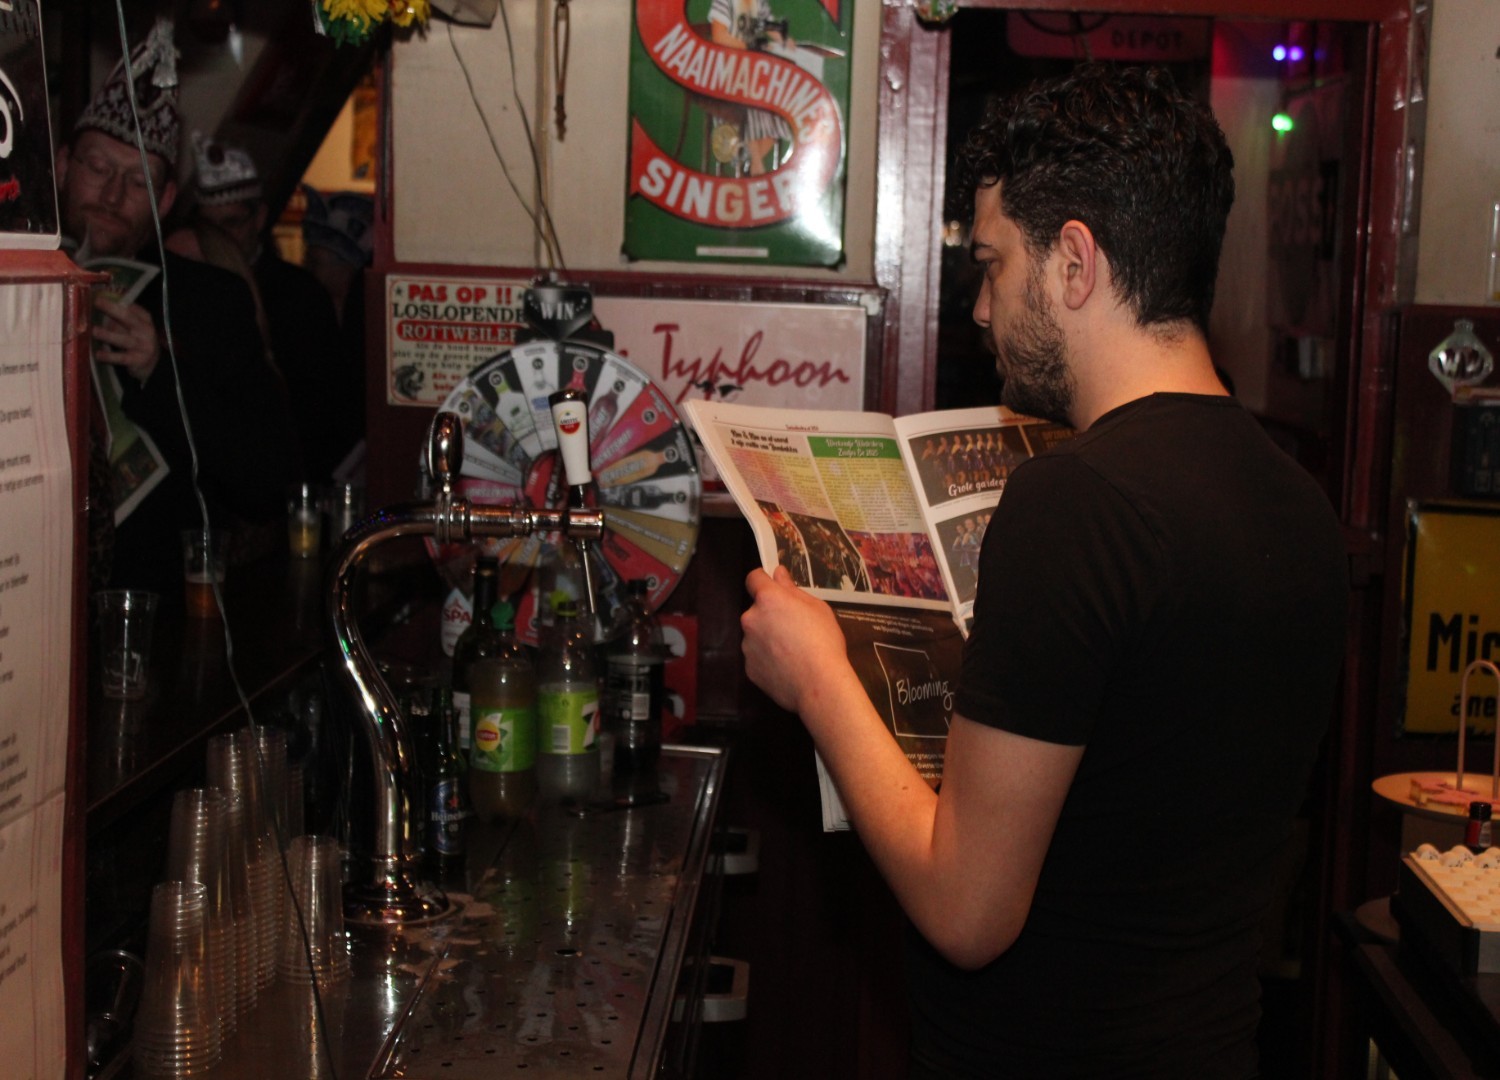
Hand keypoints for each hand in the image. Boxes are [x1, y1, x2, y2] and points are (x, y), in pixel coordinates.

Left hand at [93, 296, 160, 383]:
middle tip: (98, 303)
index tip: (100, 296)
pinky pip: (122, 358)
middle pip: (128, 319)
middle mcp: (146, 331)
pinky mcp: (137, 360)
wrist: (153, 362)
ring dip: (109, 335)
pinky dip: (110, 356)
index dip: (116, 302)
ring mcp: (143, 346)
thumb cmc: (137, 339)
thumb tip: (99, 304)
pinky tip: (99, 354)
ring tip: (95, 331)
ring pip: (124, 339)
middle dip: (112, 310)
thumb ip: (120, 317)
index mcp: (145, 319)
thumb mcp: (134, 326)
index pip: (131, 308)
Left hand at [741, 565, 849, 714]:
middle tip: (794, 628)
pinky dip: (767, 659)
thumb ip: (792, 589)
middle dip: (770, 615)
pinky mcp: (749, 668)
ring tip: (792, 651)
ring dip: (768, 637)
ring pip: (756, 634)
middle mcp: (751, 619)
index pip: (754, 578)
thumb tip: (778, 574)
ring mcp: (747, 645)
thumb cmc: (824, 641)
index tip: (774, 588)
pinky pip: (757, 657)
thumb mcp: (817, 608)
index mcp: (768, 599)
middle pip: (756, 610)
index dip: (763, 580)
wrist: (819, 685)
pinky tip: (787, 666)